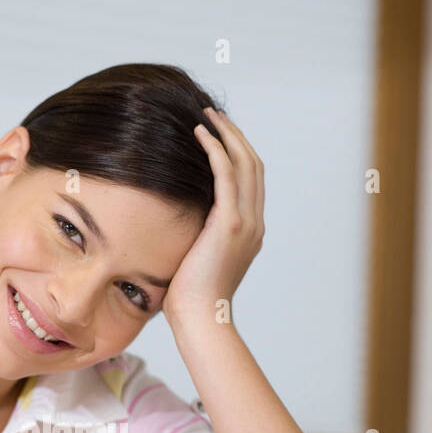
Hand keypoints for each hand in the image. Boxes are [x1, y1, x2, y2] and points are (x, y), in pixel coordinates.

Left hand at [162, 106, 264, 330]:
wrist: (200, 317)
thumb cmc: (190, 297)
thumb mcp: (197, 258)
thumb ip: (197, 236)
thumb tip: (176, 224)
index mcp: (250, 231)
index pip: (251, 180)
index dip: (238, 152)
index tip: (219, 134)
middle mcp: (254, 222)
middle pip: (253, 164)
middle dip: (235, 136)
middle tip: (214, 115)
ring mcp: (246, 222)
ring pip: (244, 163)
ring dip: (226, 135)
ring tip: (206, 116)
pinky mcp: (230, 224)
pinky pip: (227, 174)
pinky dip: (216, 150)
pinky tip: (200, 135)